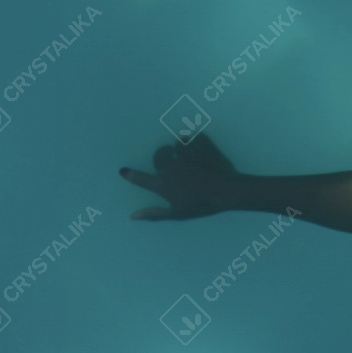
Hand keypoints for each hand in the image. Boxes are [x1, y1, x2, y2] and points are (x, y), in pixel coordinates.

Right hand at [119, 132, 239, 220]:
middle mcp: (171, 168)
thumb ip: (155, 213)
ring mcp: (185, 155)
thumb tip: (133, 216)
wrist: (228, 190)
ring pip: (177, 143)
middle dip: (162, 155)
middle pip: (159, 155)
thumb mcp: (178, 213)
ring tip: (190, 152)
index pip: (142, 179)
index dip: (132, 175)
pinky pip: (194, 136)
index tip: (123, 170)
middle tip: (170, 158)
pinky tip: (201, 146)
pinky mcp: (200, 146)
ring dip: (181, 146)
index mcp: (164, 184)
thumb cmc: (203, 205)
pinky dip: (196, 139)